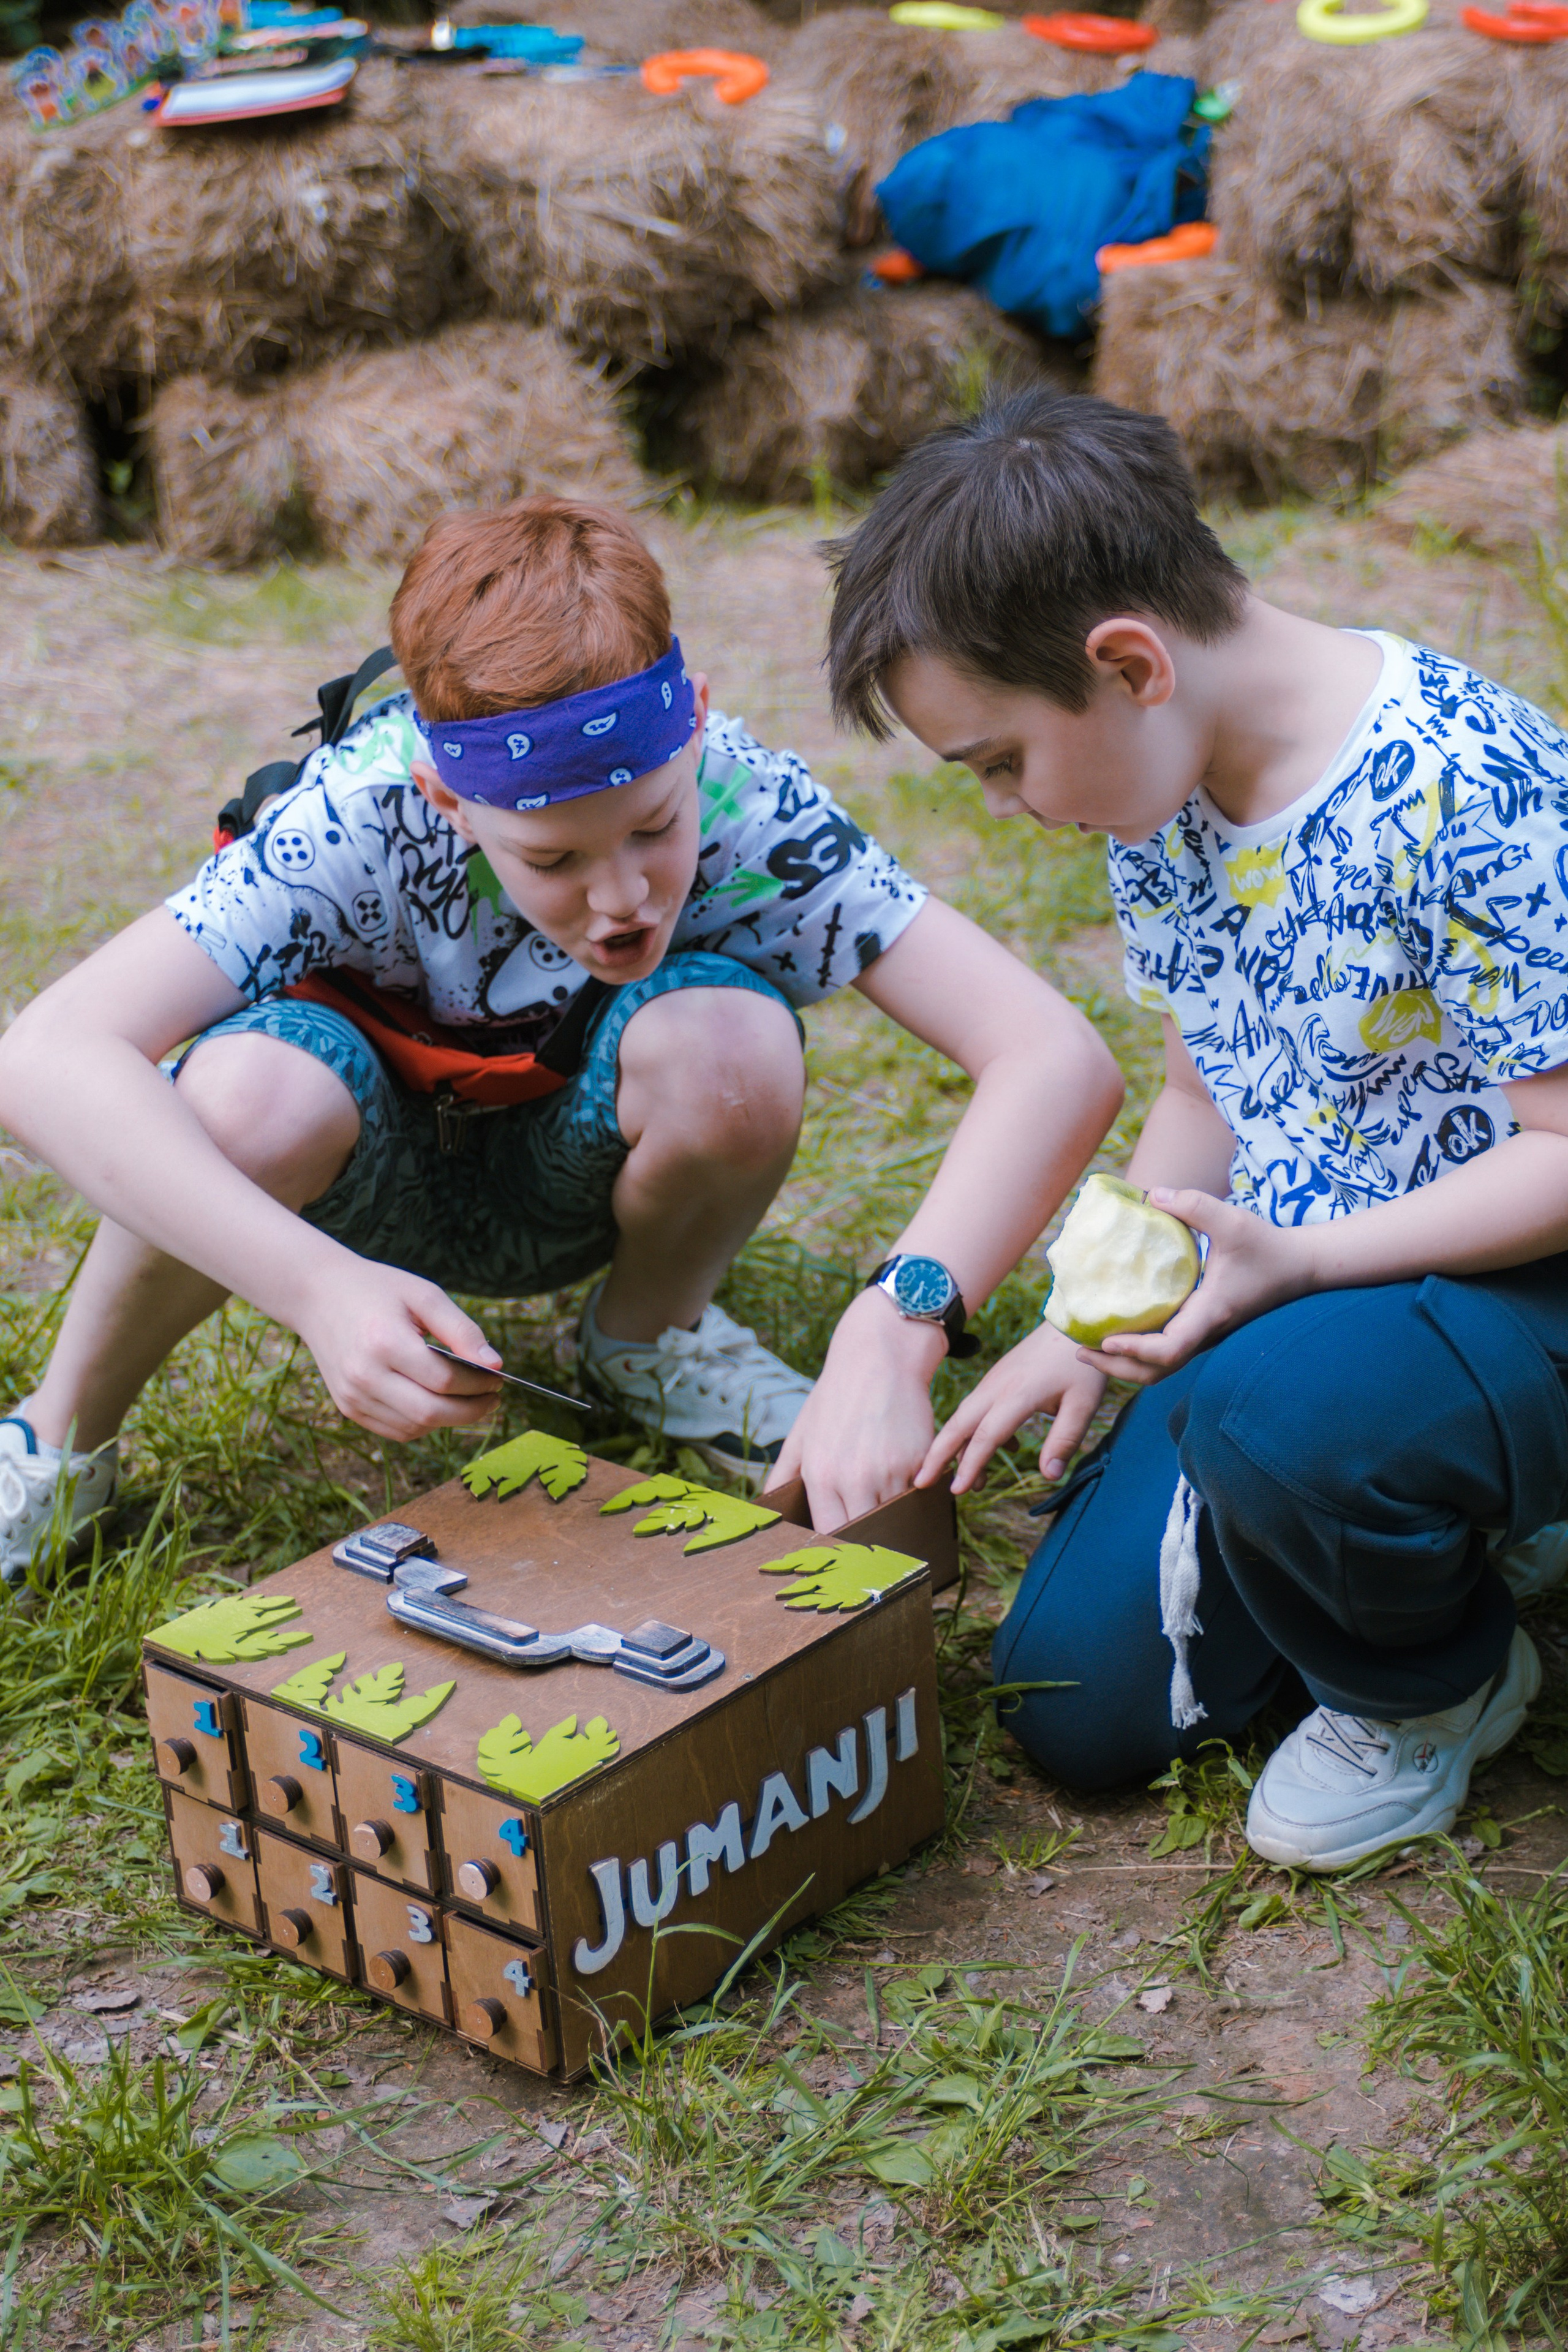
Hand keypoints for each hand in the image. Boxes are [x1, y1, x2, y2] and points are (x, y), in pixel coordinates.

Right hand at [295, 1256, 505, 1440]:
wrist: (318, 1295)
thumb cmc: (378, 1290)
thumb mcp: (425, 1296)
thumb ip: (463, 1331)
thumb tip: (497, 1365)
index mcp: (384, 1342)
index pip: (445, 1380)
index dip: (479, 1384)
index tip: (497, 1377)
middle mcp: (364, 1375)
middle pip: (431, 1413)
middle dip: (471, 1411)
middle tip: (492, 1397)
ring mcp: (352, 1396)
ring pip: (415, 1428)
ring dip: (449, 1420)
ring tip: (467, 1399)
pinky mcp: (347, 1407)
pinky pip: (395, 1431)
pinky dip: (423, 1425)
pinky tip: (436, 1403)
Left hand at [766, 1288, 946, 1528]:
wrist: (878, 1358)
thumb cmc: (835, 1396)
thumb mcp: (802, 1431)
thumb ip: (783, 1472)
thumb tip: (766, 1504)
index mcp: (821, 1474)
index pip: (830, 1533)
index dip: (836, 1547)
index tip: (840, 1552)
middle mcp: (854, 1478)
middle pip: (864, 1534)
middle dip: (866, 1541)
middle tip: (867, 1549)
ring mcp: (889, 1472)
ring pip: (894, 1520)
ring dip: (892, 1522)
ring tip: (888, 1523)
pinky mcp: (918, 1461)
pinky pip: (917, 1496)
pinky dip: (912, 1499)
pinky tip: (906, 1491)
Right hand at [918, 1320, 1105, 1495]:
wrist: (1074, 1323)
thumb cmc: (1081, 1364)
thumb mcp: (1083, 1404)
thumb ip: (1065, 1440)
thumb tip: (1050, 1475)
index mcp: (1017, 1395)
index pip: (986, 1436)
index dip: (970, 1465)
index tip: (957, 1491)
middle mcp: (996, 1388)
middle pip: (958, 1424)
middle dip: (937, 1455)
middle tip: (920, 1483)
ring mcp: (993, 1382)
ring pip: (964, 1417)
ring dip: (957, 1448)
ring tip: (969, 1482)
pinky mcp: (996, 1379)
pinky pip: (976, 1409)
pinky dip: (975, 1433)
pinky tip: (1004, 1447)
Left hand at [1084, 1188, 1313, 1383]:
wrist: (1301, 1267)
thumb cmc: (1268, 1246)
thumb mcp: (1232, 1221)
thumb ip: (1193, 1205)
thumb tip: (1150, 1195)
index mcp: (1210, 1313)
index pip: (1170, 1349)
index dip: (1136, 1350)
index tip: (1106, 1340)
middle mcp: (1206, 1332)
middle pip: (1157, 1371)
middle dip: (1117, 1368)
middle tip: (1079, 1351)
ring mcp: (1206, 1335)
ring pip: (1162, 1368)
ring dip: (1126, 1365)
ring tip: (1090, 1348)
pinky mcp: (1204, 1329)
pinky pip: (1167, 1352)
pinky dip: (1139, 1352)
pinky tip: (1117, 1332)